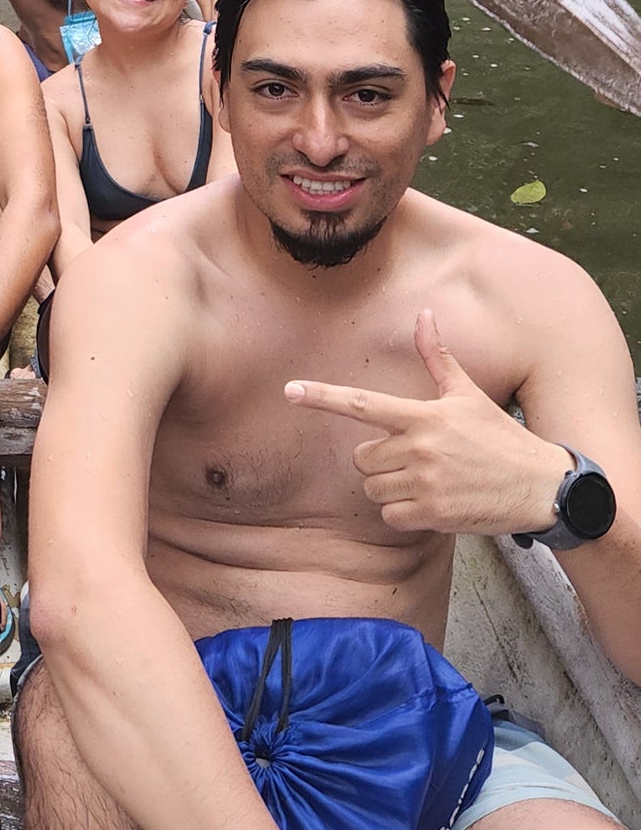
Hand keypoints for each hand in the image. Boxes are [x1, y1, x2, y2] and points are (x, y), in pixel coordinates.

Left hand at [286, 310, 569, 537]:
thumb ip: (437, 358)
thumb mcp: (468, 394)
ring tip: (427, 480)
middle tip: (416, 459)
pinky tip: (432, 503)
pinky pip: (389, 515)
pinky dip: (403, 513)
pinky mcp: (432, 514)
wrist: (539, 485)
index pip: (362, 404)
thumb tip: (424, 313)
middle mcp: (419, 447)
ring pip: (373, 489)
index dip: (322, 397)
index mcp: (423, 416)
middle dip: (380, 461)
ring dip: (391, 488)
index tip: (290, 391)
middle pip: (362, 458)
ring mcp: (424, 483)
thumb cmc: (501, 437)